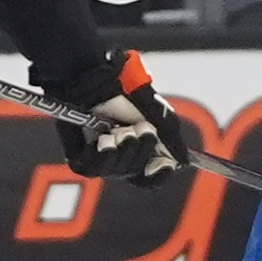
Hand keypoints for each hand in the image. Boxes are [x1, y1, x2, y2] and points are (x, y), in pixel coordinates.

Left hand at [55, 50, 188, 187]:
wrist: (99, 83)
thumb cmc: (127, 94)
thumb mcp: (159, 116)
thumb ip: (171, 140)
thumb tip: (181, 162)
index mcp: (140, 150)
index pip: (151, 177)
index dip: (160, 174)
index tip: (166, 163)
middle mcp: (121, 157)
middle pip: (137, 175)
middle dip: (142, 149)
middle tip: (140, 127)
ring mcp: (100, 159)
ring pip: (118, 171)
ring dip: (124, 147)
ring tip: (119, 128)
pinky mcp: (80, 157)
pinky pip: (95, 168)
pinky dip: (105, 152)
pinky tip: (105, 136)